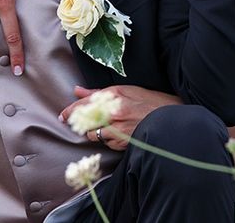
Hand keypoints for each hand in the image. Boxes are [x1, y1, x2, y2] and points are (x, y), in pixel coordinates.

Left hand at [59, 85, 181, 150]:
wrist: (170, 119)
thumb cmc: (150, 101)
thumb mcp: (126, 90)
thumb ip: (98, 92)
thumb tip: (77, 90)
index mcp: (113, 96)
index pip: (83, 104)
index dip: (70, 111)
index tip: (63, 116)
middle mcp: (113, 112)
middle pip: (84, 121)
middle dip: (81, 123)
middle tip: (82, 123)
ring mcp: (118, 129)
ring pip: (93, 134)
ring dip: (94, 132)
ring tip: (106, 127)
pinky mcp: (122, 143)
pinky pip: (106, 143)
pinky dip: (108, 140)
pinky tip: (118, 133)